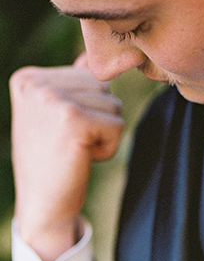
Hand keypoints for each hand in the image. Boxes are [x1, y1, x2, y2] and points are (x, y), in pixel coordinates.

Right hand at [10, 56, 123, 260]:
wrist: (44, 205)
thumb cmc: (53, 160)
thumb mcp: (55, 114)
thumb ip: (72, 83)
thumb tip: (92, 55)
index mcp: (28, 78)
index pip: (88, 76)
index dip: (86, 109)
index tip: (58, 132)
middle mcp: (36, 84)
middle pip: (103, 87)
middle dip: (97, 118)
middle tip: (68, 143)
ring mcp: (52, 99)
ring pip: (113, 105)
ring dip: (103, 133)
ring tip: (73, 150)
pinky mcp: (73, 119)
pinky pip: (117, 125)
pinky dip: (108, 147)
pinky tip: (82, 159)